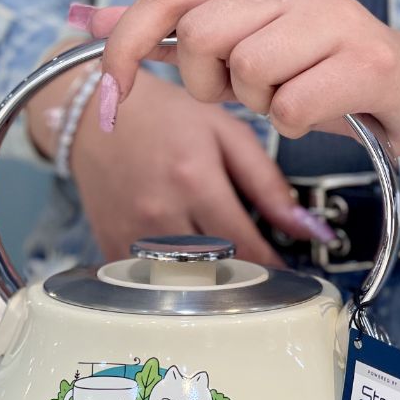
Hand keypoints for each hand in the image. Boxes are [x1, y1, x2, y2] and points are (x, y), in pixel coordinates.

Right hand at [29, 56, 324, 264]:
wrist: (91, 114)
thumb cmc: (162, 118)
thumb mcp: (225, 133)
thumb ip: (268, 183)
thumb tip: (308, 228)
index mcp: (195, 180)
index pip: (247, 248)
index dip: (273, 269)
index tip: (289, 276)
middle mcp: (161, 211)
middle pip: (217, 272)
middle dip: (245, 279)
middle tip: (262, 276)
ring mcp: (132, 233)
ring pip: (185, 284)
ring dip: (211, 285)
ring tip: (227, 272)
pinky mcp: (111, 246)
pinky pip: (151, 283)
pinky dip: (173, 282)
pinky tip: (186, 267)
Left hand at [82, 0, 399, 158]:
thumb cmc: (331, 74)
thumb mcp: (247, 48)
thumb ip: (174, 34)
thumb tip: (90, 22)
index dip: (127, 43)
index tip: (113, 95)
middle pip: (202, 37)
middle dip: (210, 87)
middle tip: (249, 95)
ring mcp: (334, 19)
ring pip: (247, 73)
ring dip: (260, 107)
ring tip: (293, 99)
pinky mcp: (367, 62)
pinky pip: (290, 110)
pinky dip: (296, 126)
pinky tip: (321, 112)